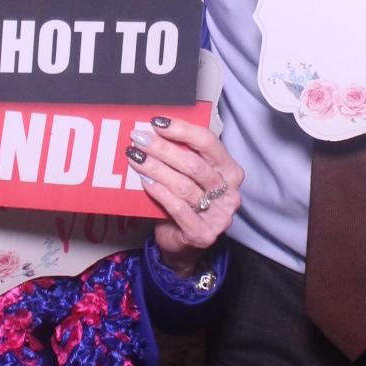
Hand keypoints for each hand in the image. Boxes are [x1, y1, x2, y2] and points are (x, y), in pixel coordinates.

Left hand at [125, 117, 243, 276]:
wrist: (182, 243)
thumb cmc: (186, 203)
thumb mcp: (190, 177)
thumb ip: (183, 155)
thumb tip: (155, 129)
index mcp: (230, 172)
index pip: (208, 143)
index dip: (182, 130)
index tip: (157, 122)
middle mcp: (230, 194)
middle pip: (193, 164)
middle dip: (163, 148)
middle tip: (139, 138)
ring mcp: (218, 216)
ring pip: (183, 185)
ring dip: (156, 168)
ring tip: (135, 156)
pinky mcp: (202, 234)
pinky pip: (177, 207)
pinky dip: (159, 192)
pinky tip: (144, 180)